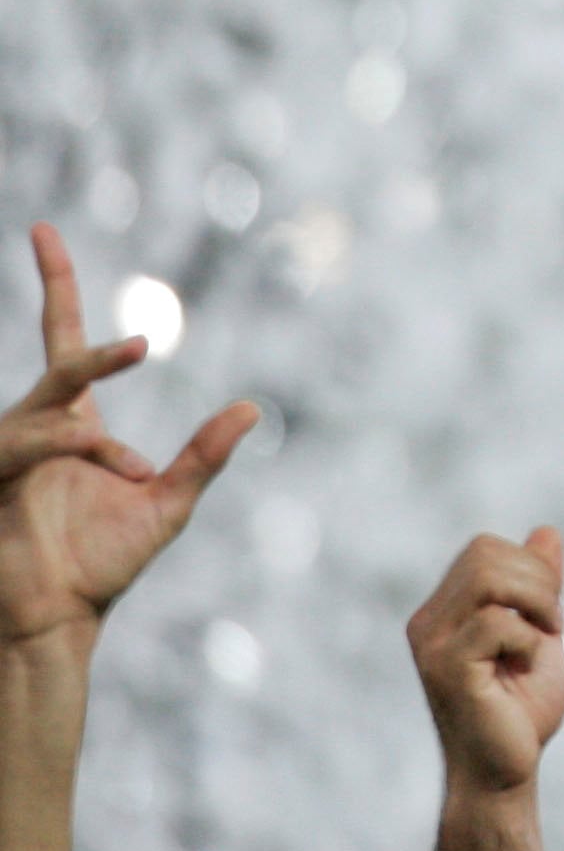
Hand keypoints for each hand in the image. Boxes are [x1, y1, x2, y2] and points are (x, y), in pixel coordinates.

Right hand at [0, 227, 255, 658]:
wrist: (55, 621)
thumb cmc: (101, 565)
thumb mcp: (168, 503)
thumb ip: (204, 456)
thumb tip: (252, 408)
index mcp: (74, 423)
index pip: (60, 336)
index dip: (54, 282)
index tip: (42, 229)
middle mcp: (37, 428)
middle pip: (59, 364)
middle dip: (96, 356)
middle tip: (142, 349)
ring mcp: (9, 454)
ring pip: (44, 409)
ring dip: (90, 430)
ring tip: (135, 470)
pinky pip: (28, 449)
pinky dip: (76, 455)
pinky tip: (114, 476)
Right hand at [406, 528, 563, 795]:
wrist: (509, 770)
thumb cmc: (522, 709)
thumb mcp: (541, 632)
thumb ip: (540, 584)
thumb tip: (546, 531)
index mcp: (444, 611)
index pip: (484, 549)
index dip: (531, 568)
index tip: (548, 613)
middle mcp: (428, 623)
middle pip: (485, 553)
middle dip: (538, 580)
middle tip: (552, 624)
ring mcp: (432, 644)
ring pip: (488, 578)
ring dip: (536, 602)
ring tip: (543, 639)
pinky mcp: (446, 668)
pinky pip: (495, 621)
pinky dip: (528, 639)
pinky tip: (524, 667)